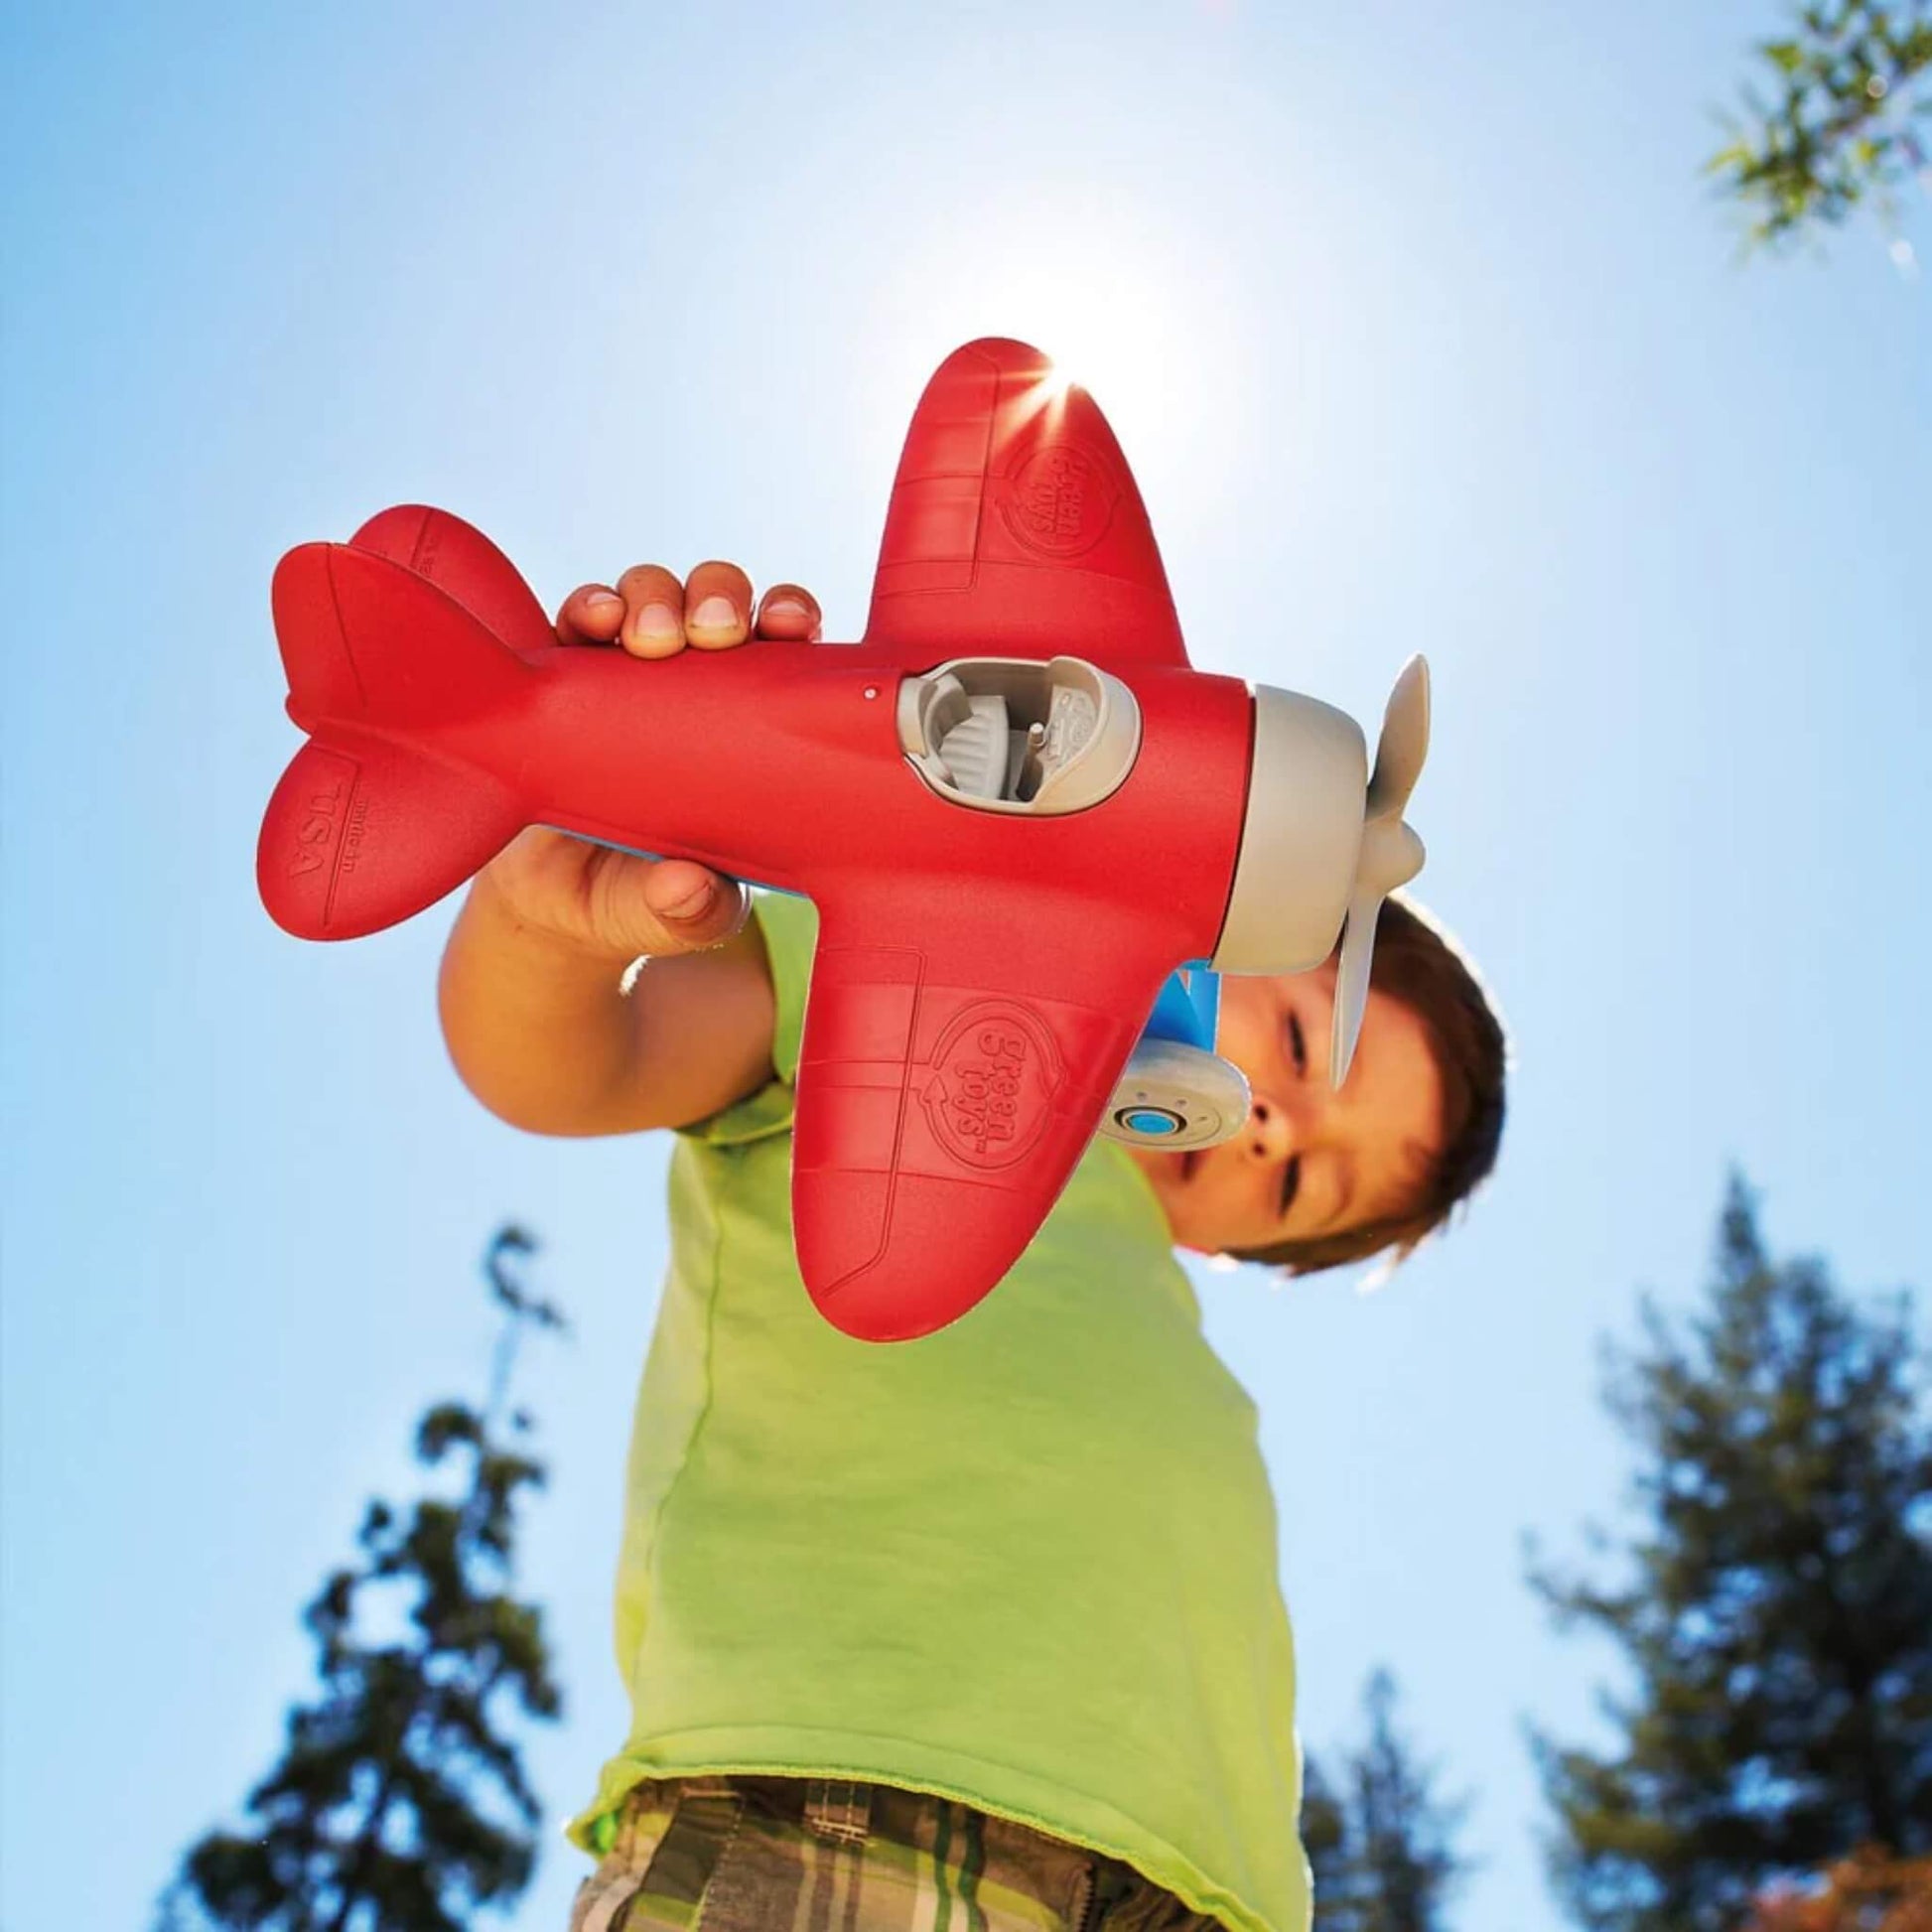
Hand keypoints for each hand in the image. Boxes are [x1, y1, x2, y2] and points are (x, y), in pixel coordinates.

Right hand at [480, 560, 821, 959]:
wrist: (553, 910)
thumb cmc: (646, 901)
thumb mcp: (679, 918)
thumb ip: (693, 911)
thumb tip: (689, 886)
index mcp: (751, 727)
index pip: (786, 652)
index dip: (793, 620)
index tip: (790, 627)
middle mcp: (696, 686)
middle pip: (720, 604)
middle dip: (720, 597)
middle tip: (712, 633)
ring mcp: (627, 675)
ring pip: (653, 596)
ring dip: (654, 596)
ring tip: (646, 636)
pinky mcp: (563, 676)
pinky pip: (578, 618)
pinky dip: (589, 606)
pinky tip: (593, 621)